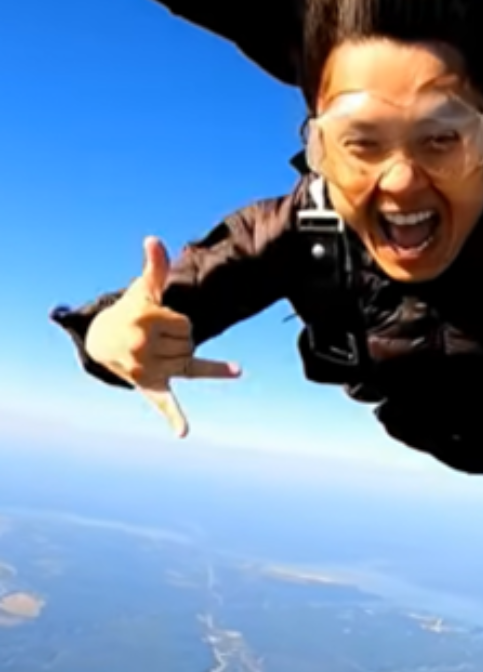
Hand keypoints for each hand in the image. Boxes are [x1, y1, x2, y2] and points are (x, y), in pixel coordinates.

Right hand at [84, 237, 240, 437]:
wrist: (104, 340)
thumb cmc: (132, 309)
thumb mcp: (145, 288)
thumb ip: (155, 266)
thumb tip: (154, 240)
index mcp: (145, 322)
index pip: (189, 326)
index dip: (180, 322)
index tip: (159, 321)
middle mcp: (144, 347)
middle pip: (190, 344)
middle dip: (179, 338)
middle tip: (155, 337)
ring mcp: (148, 369)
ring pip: (189, 363)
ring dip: (180, 356)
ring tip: (157, 351)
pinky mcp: (151, 387)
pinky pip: (164, 403)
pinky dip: (174, 418)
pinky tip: (183, 431)